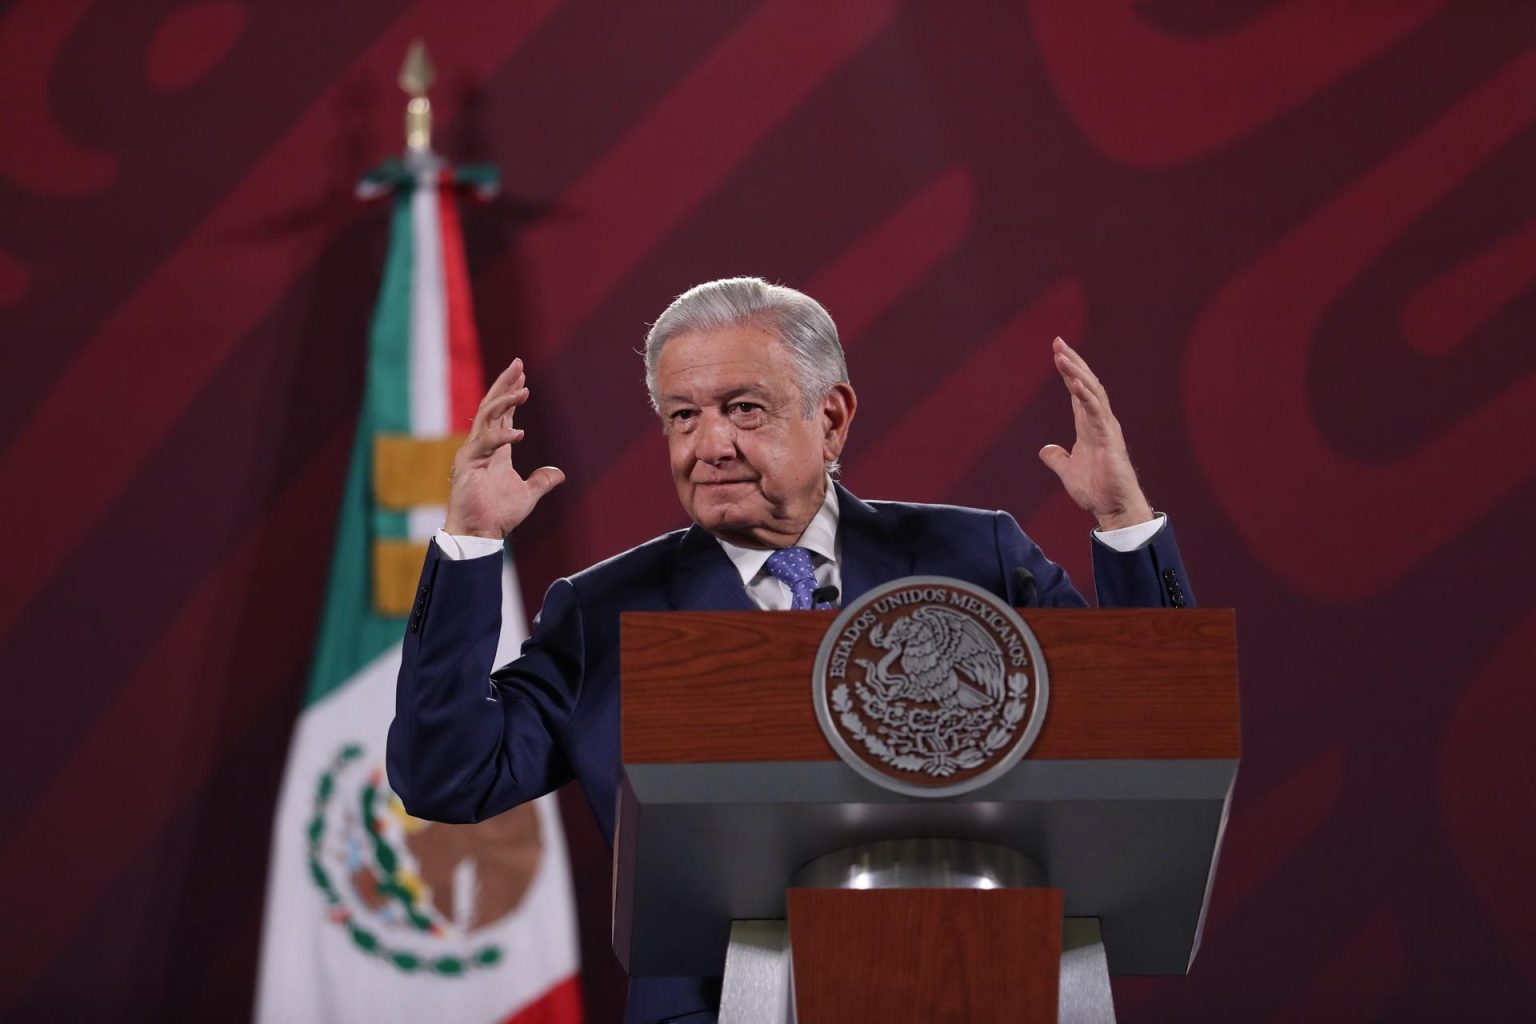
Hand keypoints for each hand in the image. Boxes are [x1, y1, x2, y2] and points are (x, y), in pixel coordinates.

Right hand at [444, 358, 564, 538]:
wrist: (480, 534)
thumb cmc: (498, 515)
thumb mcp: (527, 494)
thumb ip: (541, 481)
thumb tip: (558, 473)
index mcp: (495, 449)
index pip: (502, 414)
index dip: (511, 393)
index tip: (522, 374)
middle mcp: (482, 445)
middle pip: (492, 406)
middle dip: (505, 384)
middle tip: (518, 364)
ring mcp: (472, 452)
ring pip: (486, 416)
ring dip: (504, 401)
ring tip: (524, 389)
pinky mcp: (466, 463)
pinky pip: (484, 443)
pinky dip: (501, 436)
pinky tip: (519, 433)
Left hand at [1037, 337, 1153, 531]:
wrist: (1114, 509)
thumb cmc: (1097, 490)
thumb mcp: (1068, 471)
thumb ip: (1057, 458)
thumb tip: (1045, 450)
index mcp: (1089, 425)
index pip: (1077, 391)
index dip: (1068, 371)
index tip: (1057, 351)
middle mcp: (1100, 421)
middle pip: (1086, 383)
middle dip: (1072, 362)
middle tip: (1057, 342)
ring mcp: (1106, 428)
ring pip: (1092, 392)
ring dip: (1076, 373)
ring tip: (1061, 356)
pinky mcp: (1109, 439)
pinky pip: (1097, 412)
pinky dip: (1086, 396)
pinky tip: (1074, 383)